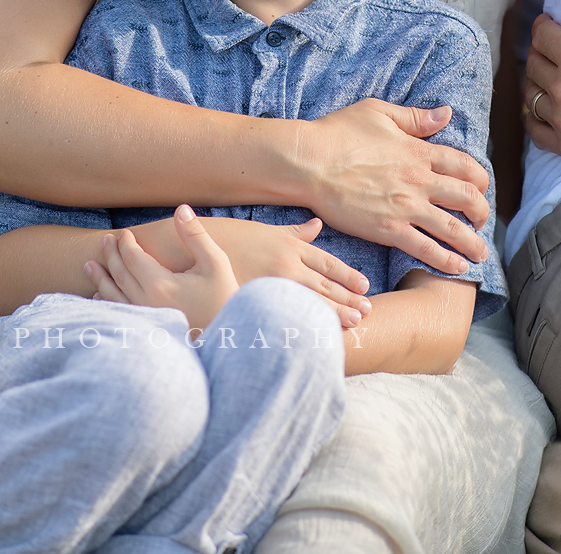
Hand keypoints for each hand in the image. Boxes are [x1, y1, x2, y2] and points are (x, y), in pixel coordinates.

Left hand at [86, 207, 237, 329]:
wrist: (229, 338)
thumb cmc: (224, 298)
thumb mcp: (215, 263)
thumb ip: (195, 236)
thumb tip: (181, 209)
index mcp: (160, 285)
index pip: (133, 258)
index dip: (126, 243)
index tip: (123, 233)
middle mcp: (145, 303)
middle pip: (120, 274)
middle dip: (111, 255)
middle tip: (104, 241)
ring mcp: (143, 320)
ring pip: (113, 296)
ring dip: (100, 279)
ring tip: (89, 266)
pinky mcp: (145, 330)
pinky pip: (118, 314)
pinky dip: (105, 303)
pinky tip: (98, 297)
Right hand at [201, 216, 369, 327]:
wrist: (193, 248)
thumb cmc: (230, 237)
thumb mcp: (266, 230)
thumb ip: (294, 232)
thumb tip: (317, 225)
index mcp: (289, 246)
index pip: (327, 263)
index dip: (347, 276)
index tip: (365, 286)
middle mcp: (285, 264)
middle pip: (323, 284)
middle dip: (348, 298)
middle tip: (368, 311)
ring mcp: (271, 284)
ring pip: (310, 302)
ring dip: (334, 314)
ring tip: (355, 324)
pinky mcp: (256, 301)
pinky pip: (285, 315)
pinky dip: (303, 324)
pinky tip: (316, 334)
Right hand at [296, 99, 490, 275]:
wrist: (309, 162)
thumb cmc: (337, 133)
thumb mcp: (380, 113)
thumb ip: (416, 118)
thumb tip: (446, 114)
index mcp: (420, 151)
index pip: (466, 167)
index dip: (481, 180)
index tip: (481, 189)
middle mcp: (420, 180)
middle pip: (467, 198)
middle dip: (482, 212)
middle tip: (482, 221)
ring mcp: (406, 207)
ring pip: (453, 228)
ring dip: (472, 243)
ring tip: (481, 254)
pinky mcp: (389, 229)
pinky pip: (426, 248)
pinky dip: (446, 260)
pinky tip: (457, 267)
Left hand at [523, 0, 560, 190]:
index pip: (541, 34)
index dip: (545, 25)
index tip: (553, 25)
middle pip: (533, 63)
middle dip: (540, 50)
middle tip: (554, 48)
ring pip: (530, 95)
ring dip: (536, 81)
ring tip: (551, 76)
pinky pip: (534, 129)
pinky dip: (533, 117)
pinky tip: (543, 110)